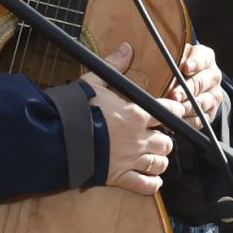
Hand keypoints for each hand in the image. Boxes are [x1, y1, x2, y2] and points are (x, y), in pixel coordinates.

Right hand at [80, 43, 178, 194]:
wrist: (58, 138)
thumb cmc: (74, 110)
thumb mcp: (93, 82)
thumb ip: (113, 65)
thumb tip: (126, 47)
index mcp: (136, 114)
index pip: (169, 112)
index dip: (174, 111)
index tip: (174, 111)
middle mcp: (139, 138)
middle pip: (167, 141)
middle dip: (165, 139)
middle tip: (157, 136)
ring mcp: (131, 159)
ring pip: (160, 163)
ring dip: (160, 160)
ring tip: (155, 156)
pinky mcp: (120, 177)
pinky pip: (145, 185)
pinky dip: (152, 184)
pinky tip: (154, 180)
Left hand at [167, 43, 223, 127]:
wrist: (191, 83)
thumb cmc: (177, 68)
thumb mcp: (176, 57)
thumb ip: (171, 57)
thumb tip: (151, 60)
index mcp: (206, 59)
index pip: (203, 58)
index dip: (195, 63)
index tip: (185, 68)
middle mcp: (213, 76)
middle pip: (200, 83)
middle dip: (186, 90)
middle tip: (174, 95)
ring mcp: (213, 96)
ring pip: (201, 103)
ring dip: (186, 107)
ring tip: (173, 109)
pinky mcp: (210, 113)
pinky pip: (200, 119)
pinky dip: (187, 120)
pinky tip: (176, 119)